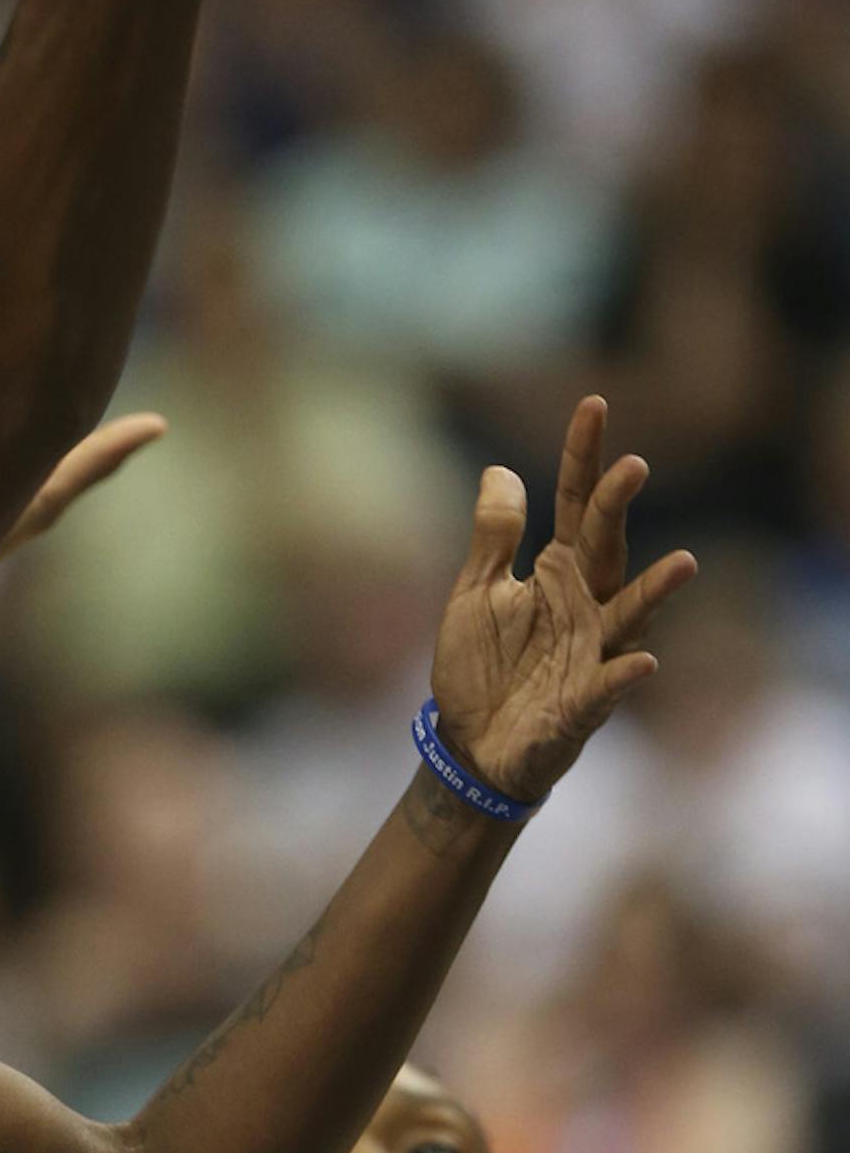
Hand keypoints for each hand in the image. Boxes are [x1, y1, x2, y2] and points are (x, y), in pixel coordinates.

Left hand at [428, 398, 696, 807]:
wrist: (469, 746)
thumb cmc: (480, 668)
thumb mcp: (476, 592)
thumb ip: (494, 537)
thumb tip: (502, 469)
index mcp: (558, 573)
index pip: (574, 505)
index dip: (581, 458)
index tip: (592, 405)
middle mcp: (584, 605)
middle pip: (604, 548)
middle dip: (617, 510)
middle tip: (633, 465)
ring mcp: (589, 653)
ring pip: (628, 616)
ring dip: (654, 592)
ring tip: (682, 564)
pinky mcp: (581, 704)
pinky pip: (608, 686)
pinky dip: (624, 674)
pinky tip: (640, 661)